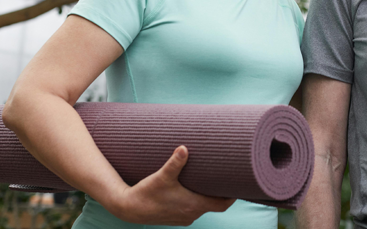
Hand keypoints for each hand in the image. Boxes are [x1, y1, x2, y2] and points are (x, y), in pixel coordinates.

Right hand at [110, 146, 235, 224]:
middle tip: (226, 177)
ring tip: (212, 181)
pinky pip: (193, 210)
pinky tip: (194, 190)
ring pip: (204, 207)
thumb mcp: (161, 176)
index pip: (223, 204)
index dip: (232, 195)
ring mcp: (183, 217)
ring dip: (209, 197)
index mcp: (194, 205)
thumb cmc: (146, 193)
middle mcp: (191, 214)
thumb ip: (174, 162)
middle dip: (222, 193)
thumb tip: (184, 148)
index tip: (238, 184)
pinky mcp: (175, 217)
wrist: (128, 208)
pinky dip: (197, 201)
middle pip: (216, 205)